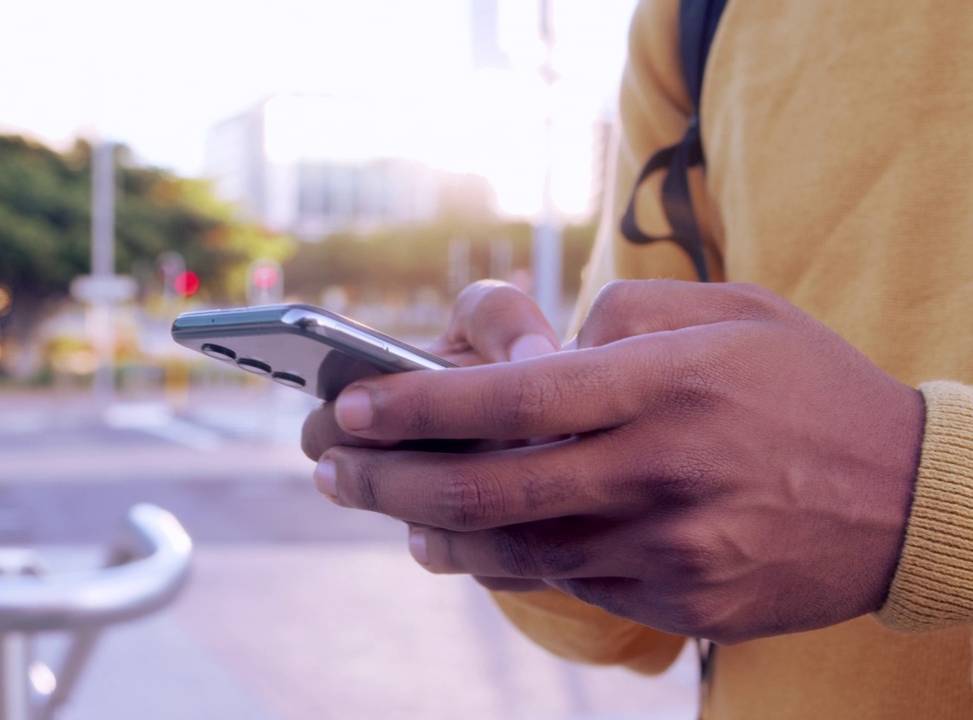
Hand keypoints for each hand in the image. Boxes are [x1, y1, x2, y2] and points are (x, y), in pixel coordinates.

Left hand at [313, 280, 924, 643]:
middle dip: (389, 478)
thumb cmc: (807, 387)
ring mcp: (668, 548)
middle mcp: (659, 470)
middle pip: (489, 485)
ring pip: (513, 547)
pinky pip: (565, 582)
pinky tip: (461, 541)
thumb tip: (531, 349)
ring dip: (430, 526)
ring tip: (382, 504)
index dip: (417, 405)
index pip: (512, 395)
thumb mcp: (729, 311)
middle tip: (332, 467)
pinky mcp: (678, 600)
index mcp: (665, 384)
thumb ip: (619, 316)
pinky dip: (501, 560)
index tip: (352, 404)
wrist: (912, 500)